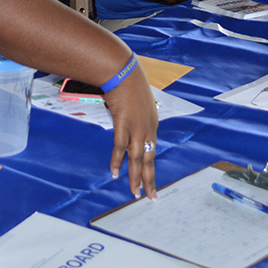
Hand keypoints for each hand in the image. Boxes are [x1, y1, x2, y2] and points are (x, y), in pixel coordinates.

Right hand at [103, 62, 158, 198]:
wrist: (123, 71)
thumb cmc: (129, 83)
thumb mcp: (138, 102)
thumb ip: (136, 115)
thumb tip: (129, 120)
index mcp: (152, 124)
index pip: (152, 150)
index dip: (151, 167)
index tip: (152, 180)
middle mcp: (148, 128)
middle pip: (149, 159)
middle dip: (149, 179)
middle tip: (151, 196)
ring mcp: (137, 127)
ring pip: (137, 158)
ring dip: (136, 177)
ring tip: (135, 192)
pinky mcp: (124, 124)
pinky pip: (120, 147)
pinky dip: (118, 161)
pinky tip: (115, 173)